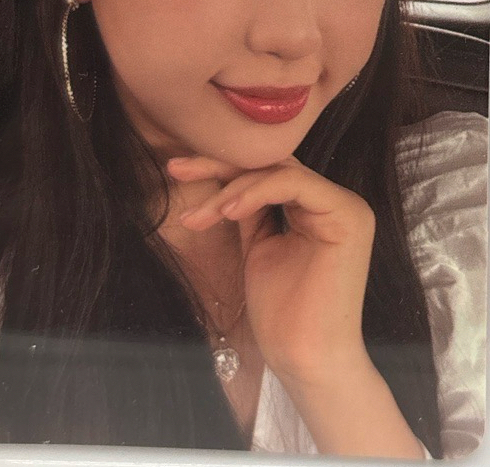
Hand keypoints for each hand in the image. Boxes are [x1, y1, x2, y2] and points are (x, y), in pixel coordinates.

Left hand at [167, 153, 375, 386]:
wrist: (303, 358)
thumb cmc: (281, 313)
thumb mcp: (258, 246)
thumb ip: (250, 208)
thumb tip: (221, 175)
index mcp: (316, 206)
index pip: (264, 171)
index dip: (219, 168)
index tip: (176, 171)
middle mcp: (333, 200)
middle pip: (269, 164)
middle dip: (217, 165)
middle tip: (175, 168)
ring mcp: (344, 206)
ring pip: (277, 170)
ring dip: (229, 188)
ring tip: (198, 217)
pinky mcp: (347, 216)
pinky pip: (293, 183)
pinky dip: (255, 192)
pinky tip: (227, 211)